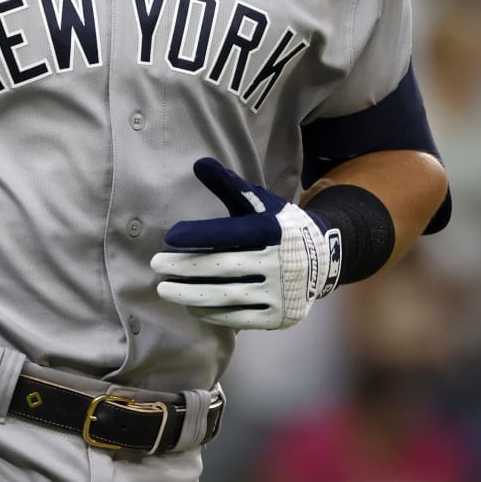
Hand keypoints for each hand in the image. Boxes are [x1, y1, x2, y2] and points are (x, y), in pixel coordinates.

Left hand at [151, 158, 341, 330]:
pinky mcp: (279, 317)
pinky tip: (190, 306)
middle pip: (223, 267)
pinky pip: (239, 318)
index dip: (199, 235)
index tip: (170, 236)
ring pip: (227, 296)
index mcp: (273, 230)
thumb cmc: (279, 226)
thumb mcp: (260, 202)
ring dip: (191, 294)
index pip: (231, 233)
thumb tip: (198, 163)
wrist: (324, 258)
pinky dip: (211, 313)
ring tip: (164, 289)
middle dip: (185, 267)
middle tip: (156, 265)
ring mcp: (281, 292)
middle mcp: (279, 262)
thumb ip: (229, 184)